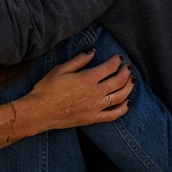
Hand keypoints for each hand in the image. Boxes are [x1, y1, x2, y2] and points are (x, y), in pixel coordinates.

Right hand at [15, 51, 133, 131]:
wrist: (40, 111)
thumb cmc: (46, 89)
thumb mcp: (60, 69)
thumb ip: (79, 60)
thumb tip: (92, 51)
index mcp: (87, 79)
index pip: (109, 68)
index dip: (116, 61)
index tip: (118, 57)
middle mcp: (94, 93)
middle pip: (118, 81)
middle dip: (126, 72)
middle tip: (127, 67)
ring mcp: (95, 107)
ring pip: (120, 97)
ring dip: (129, 87)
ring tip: (131, 81)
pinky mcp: (93, 119)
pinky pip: (113, 115)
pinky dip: (124, 109)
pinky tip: (128, 103)